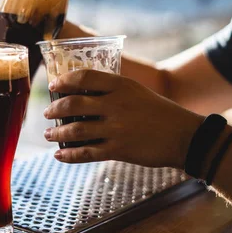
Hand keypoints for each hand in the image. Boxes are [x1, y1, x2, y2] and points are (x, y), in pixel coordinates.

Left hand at [43, 70, 203, 168]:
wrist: (184, 136)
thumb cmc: (158, 111)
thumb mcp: (135, 90)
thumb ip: (111, 89)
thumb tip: (81, 92)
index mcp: (120, 85)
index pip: (83, 77)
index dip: (63, 81)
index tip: (53, 86)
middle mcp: (115, 104)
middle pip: (73, 104)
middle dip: (54, 109)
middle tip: (47, 113)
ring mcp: (116, 128)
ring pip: (76, 130)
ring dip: (57, 133)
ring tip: (49, 134)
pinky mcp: (118, 150)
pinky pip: (86, 152)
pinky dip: (69, 154)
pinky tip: (59, 155)